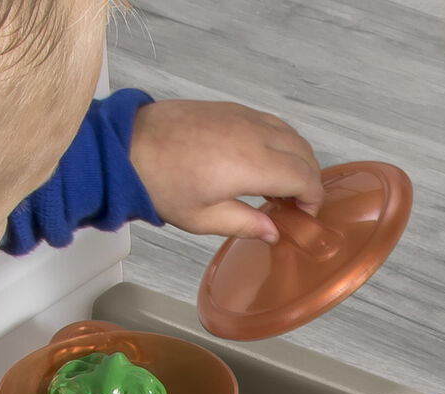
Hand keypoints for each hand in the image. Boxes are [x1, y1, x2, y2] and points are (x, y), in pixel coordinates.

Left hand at [129, 99, 324, 242]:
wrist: (131, 144)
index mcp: (250, 165)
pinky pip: (271, 122)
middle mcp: (252, 135)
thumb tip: (272, 232)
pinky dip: (281, 142)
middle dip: (309, 180)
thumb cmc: (161, 181)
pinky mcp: (232, 109)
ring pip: (291, 133)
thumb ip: (245, 224)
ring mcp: (243, 117)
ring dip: (297, 159)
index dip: (312, 199)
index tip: (305, 216)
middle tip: (298, 205)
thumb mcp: (204, 218)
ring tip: (283, 187)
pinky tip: (266, 164)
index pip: (303, 177)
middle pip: (303, 152)